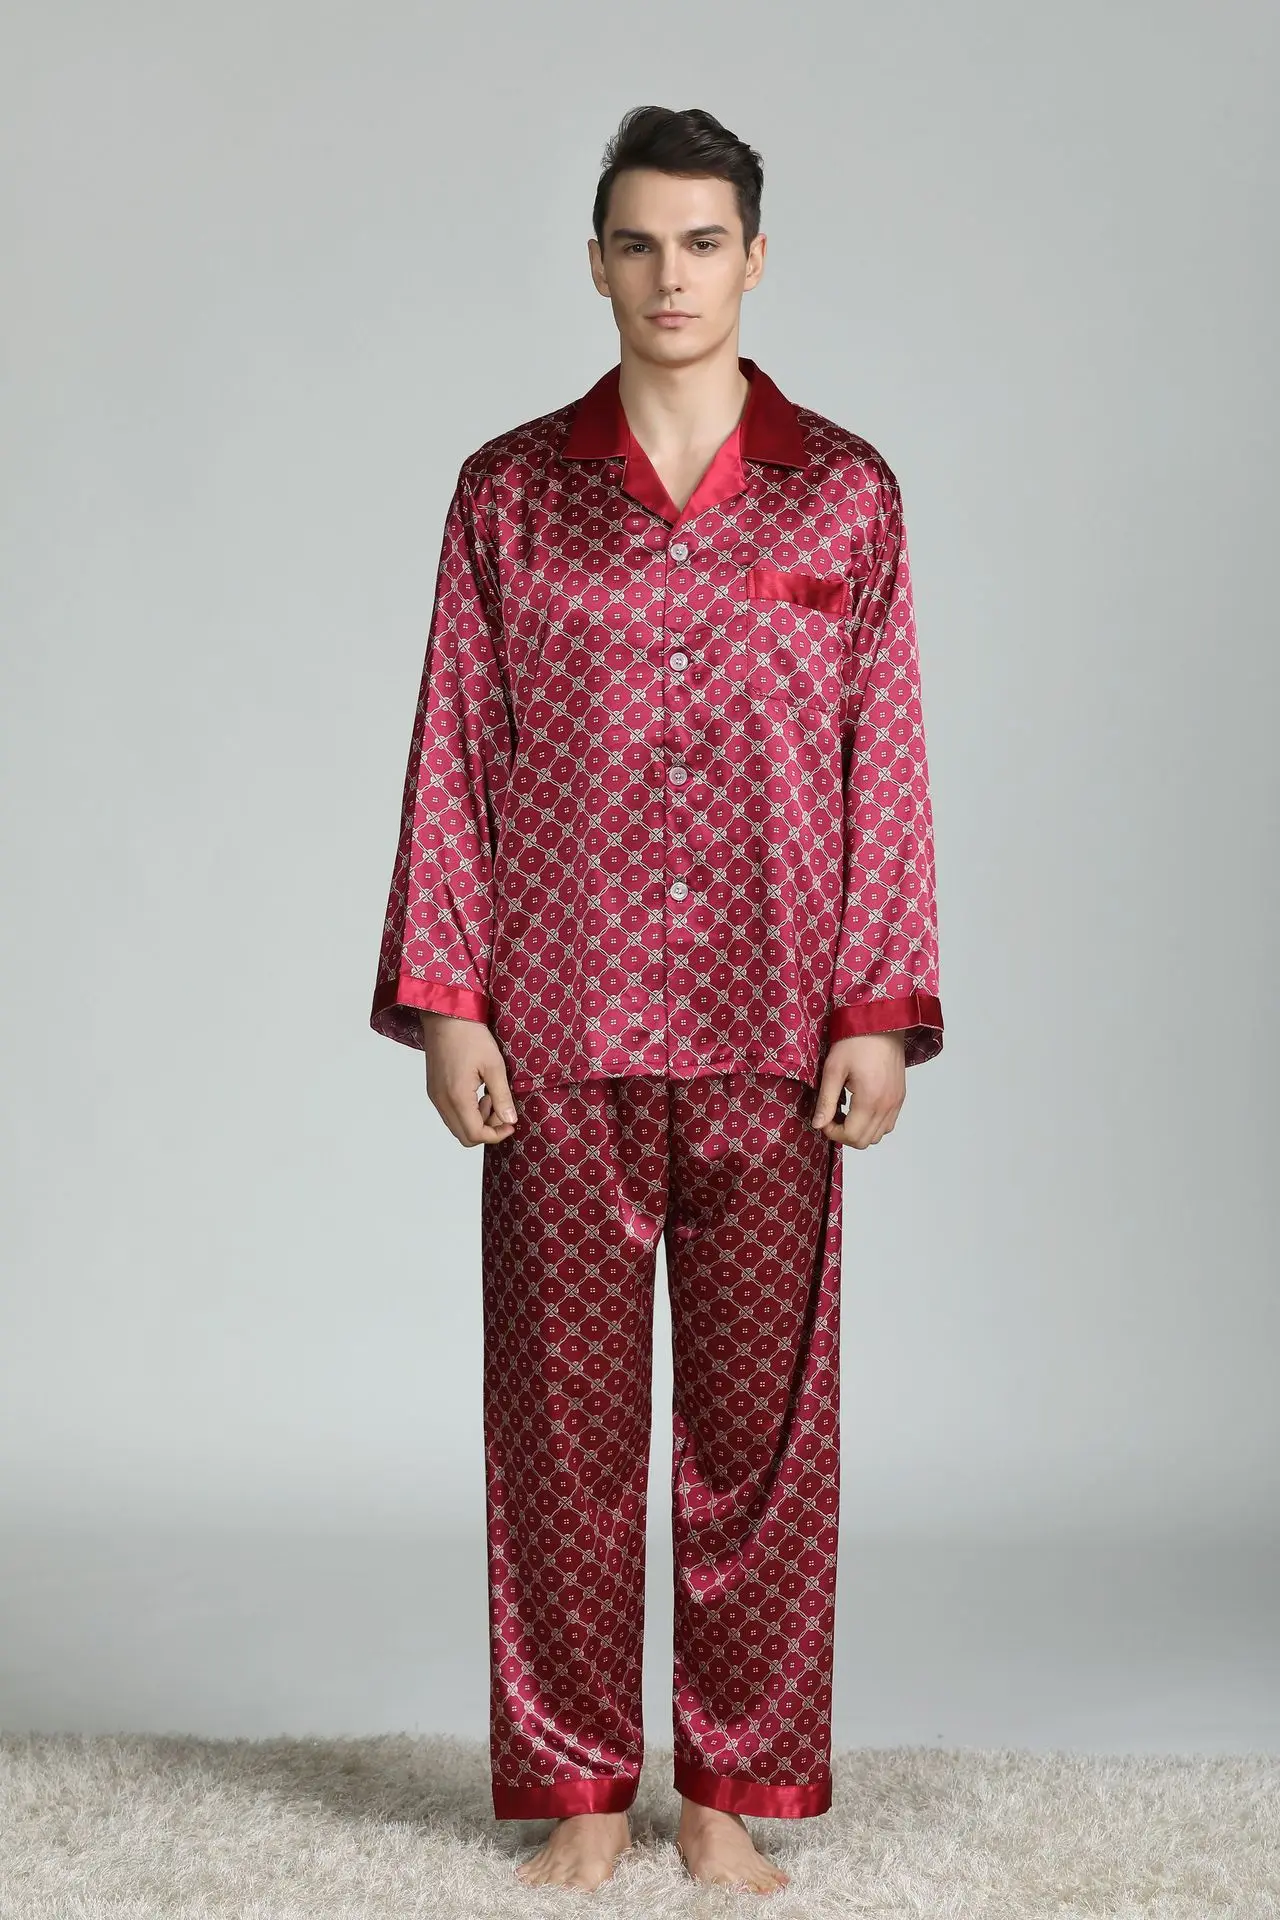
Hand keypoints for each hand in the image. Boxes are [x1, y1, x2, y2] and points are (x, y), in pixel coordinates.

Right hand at [418, 1011, 517, 1145]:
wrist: (446, 1016)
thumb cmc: (470, 1036)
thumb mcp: (494, 1065)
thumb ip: (502, 1096)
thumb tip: (509, 1120)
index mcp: (457, 1097)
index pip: (475, 1135)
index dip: (496, 1135)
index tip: (511, 1122)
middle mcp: (442, 1101)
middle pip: (464, 1136)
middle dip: (487, 1129)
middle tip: (501, 1109)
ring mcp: (435, 1096)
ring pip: (457, 1126)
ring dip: (476, 1120)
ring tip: (490, 1096)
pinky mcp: (434, 1090)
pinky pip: (450, 1113)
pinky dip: (466, 1111)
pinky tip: (478, 1092)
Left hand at [810, 1031, 906, 1147]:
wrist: (881, 1023)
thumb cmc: (856, 1041)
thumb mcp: (834, 1069)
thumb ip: (826, 1100)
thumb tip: (818, 1124)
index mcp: (870, 1099)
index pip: (851, 1135)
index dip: (832, 1132)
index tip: (823, 1119)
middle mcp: (887, 1105)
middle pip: (864, 1141)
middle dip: (844, 1134)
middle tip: (832, 1116)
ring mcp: (896, 1102)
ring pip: (877, 1136)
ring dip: (859, 1131)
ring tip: (845, 1112)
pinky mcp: (900, 1097)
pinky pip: (888, 1124)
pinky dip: (873, 1124)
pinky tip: (860, 1108)